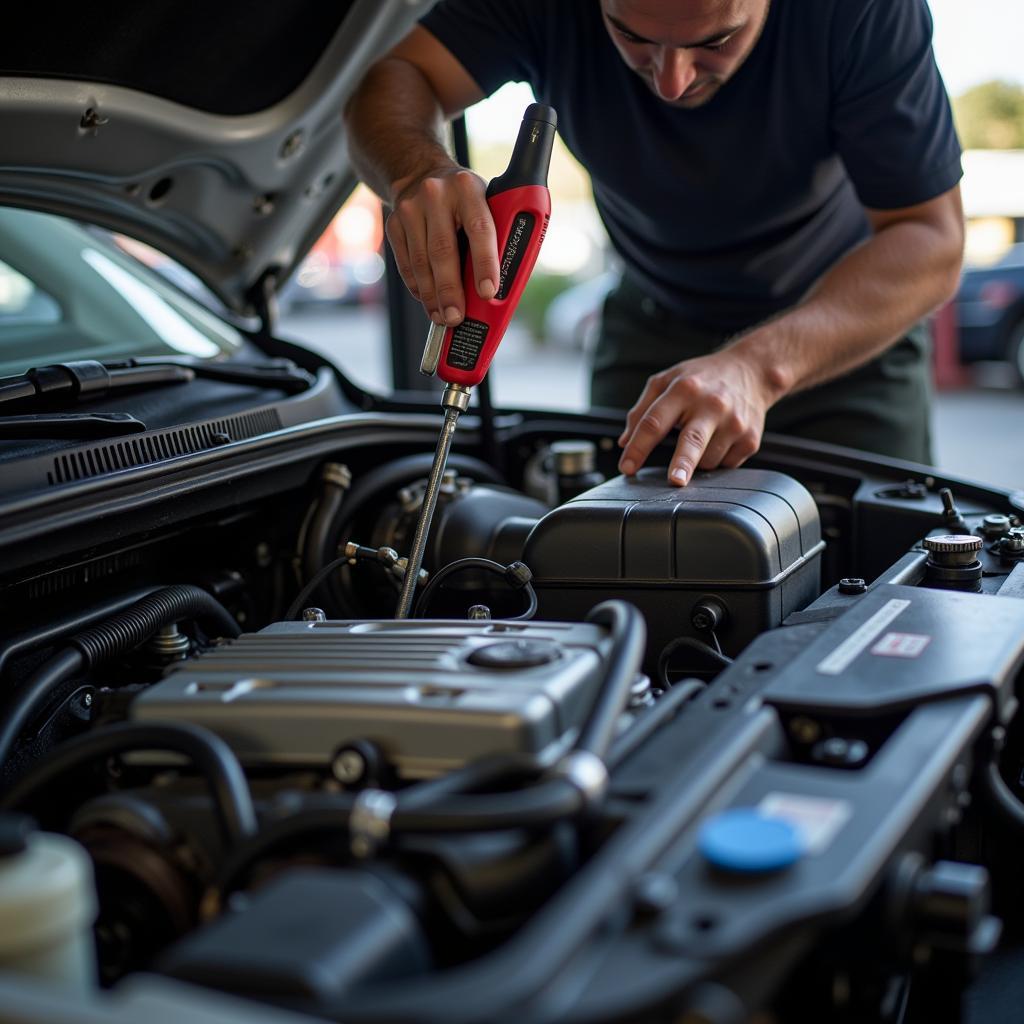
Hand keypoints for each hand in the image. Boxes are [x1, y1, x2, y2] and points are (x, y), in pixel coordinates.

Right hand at [386, 167, 500, 325]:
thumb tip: (496, 288)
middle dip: (450, 290)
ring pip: (421, 262)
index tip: (488, 292)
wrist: (420, 172)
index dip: (485, 263)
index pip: (480, 229)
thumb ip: (493, 237)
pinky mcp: (394, 223)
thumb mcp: (485, 203)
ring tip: (443, 316)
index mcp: (468, 189)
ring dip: (432, 296)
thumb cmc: (463, 200)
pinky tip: (428, 301)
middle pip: (443, 251)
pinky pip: (406, 264)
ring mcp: (410, 208)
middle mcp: (436, 195)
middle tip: (457, 317)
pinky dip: (417, 287)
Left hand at [617, 348, 778, 485]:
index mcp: (685, 389)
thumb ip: (642, 410)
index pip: (654, 422)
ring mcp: (734, 422)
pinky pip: (725, 465)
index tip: (627, 467)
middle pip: (692, 440)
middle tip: (675, 480)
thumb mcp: (667, 381)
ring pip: (707, 461)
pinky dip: (716, 459)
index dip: (638, 447)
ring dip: (695, 461)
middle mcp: (712, 404)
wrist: (751, 370)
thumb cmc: (702, 378)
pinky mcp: (750, 438)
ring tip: (700, 436)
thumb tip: (624, 442)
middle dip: (683, 462)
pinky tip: (719, 439)